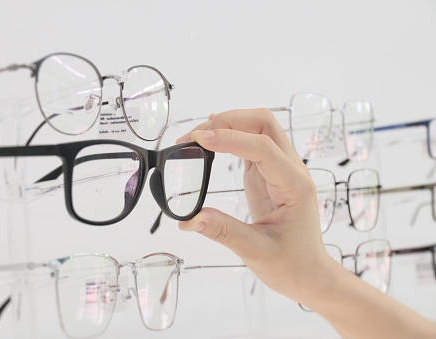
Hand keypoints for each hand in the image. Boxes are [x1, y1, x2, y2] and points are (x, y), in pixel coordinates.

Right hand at [177, 108, 332, 302]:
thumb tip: (189, 220)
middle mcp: (290, 170)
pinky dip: (229, 138)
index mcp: (294, 185)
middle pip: (263, 123)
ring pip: (256, 128)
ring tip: (195, 140)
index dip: (230, 139)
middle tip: (195, 137)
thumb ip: (223, 232)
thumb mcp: (256, 251)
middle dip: (228, 120)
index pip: (263, 147)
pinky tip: (210, 141)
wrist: (309, 272)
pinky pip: (249, 144)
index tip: (199, 140)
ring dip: (227, 126)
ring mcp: (279, 169)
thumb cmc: (292, 264)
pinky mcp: (266, 174)